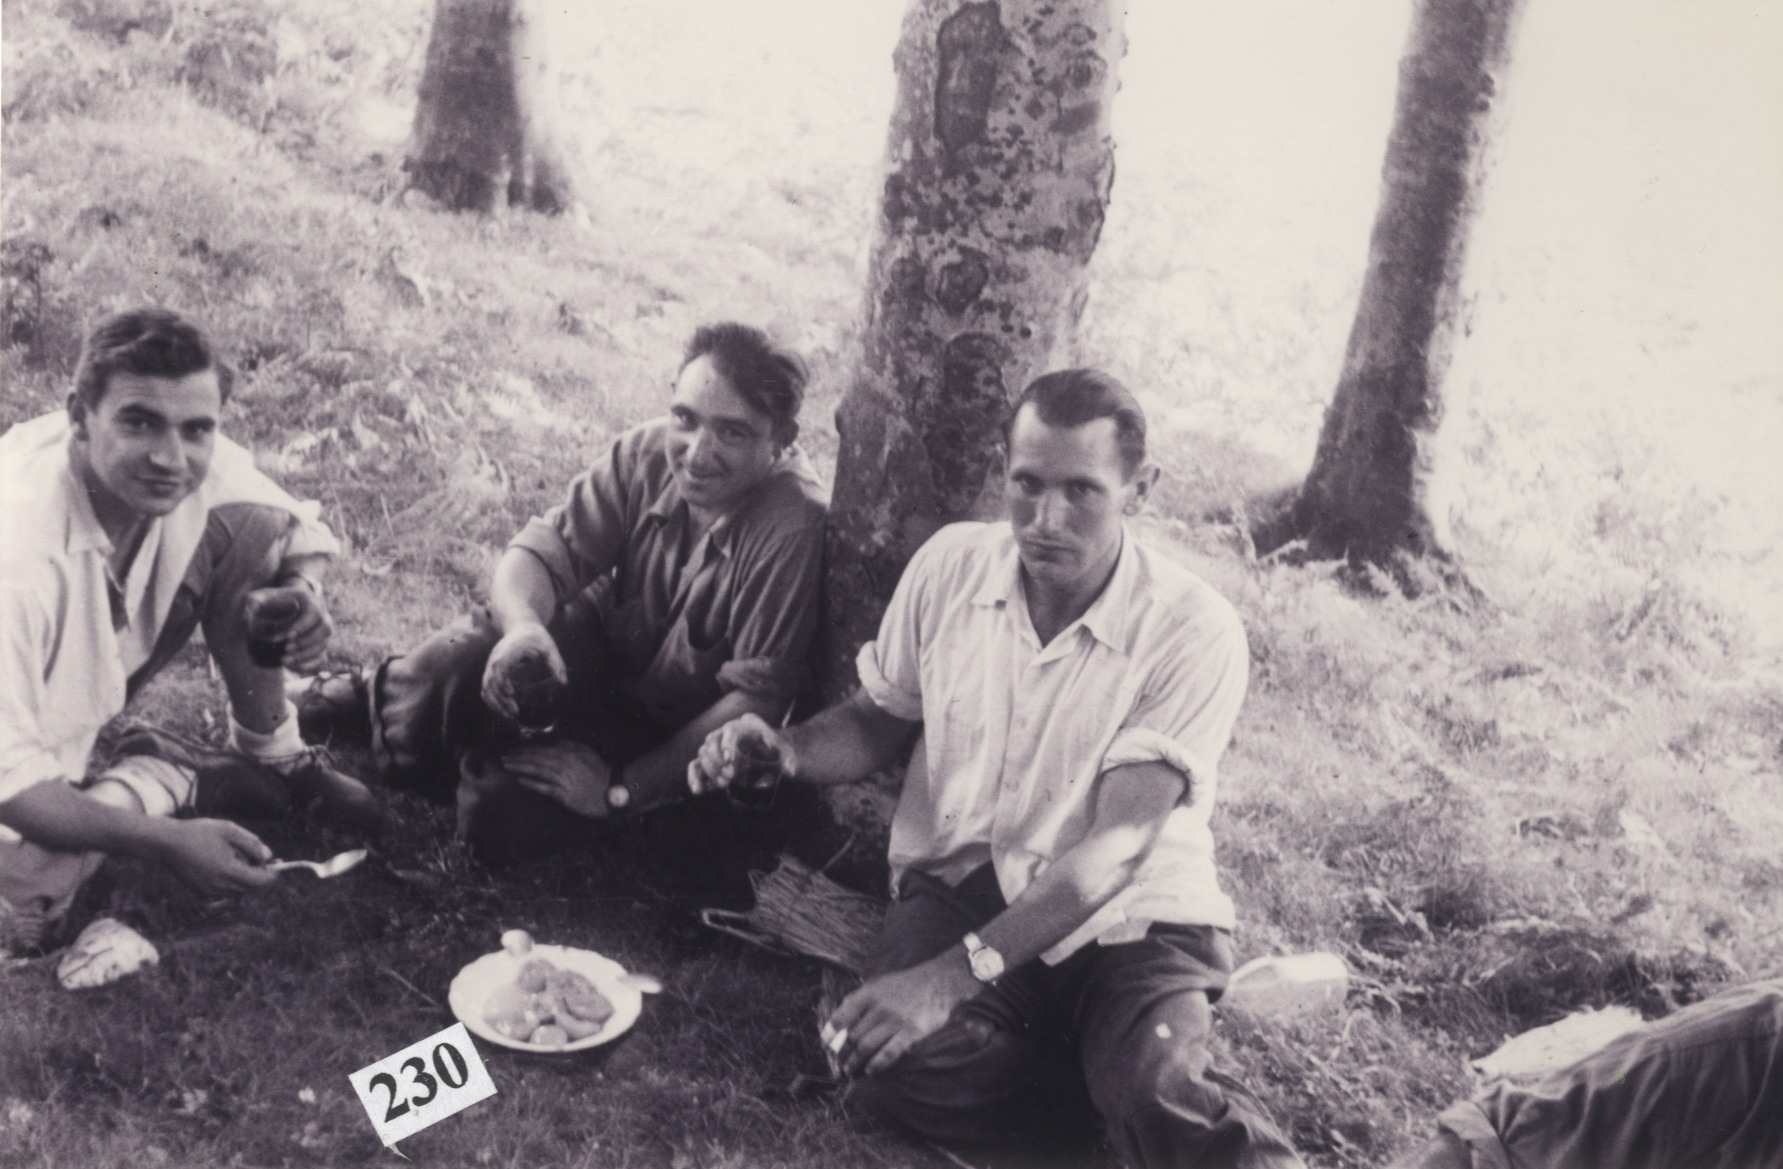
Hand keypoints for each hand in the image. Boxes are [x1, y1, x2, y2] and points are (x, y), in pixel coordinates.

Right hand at [159, 819, 275, 894]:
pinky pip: (224, 890)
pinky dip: (231, 881)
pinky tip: (224, 863)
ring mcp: (208, 891)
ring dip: (245, 878)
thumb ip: (252, 844)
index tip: (279, 865)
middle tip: (262, 859)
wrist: (167, 842)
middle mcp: (219, 886)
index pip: (259, 881)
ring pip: (238, 890)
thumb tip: (268, 857)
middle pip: (251, 888)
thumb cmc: (199, 832)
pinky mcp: (200, 891)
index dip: (272, 874)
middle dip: (260, 875)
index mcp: (228, 871)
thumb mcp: (230, 831)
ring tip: (238, 857)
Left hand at [241, 584, 332, 673]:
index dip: (303, 626)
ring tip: (284, 660)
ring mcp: (321, 630)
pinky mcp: (319, 643)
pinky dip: (310, 663)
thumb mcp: (260, 597)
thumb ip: (252, 603)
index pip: (314, 613)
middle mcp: (321, 614)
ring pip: (323, 644)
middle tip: (286, 648)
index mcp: (310, 601)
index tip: (287, 636)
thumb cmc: (270, 600)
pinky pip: (322, 656)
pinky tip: (293, 667)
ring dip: (306, 655)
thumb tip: (244, 618)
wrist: (284, 604)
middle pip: (325, 629)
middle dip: (306, 642)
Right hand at [481, 624, 566, 722]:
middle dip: (500, 699)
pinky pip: (486, 688)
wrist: (521, 627)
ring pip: (486, 687)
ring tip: (510, 717)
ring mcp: (492, 665)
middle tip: (515, 713)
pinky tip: (503, 711)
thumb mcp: (549, 646)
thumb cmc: (536, 637)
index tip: (511, 693)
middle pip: (490, 681)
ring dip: (495, 704)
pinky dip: (492, 701)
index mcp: (509, 650)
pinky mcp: (492, 672)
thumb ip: (556, 663)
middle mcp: (496, 658)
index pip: (499, 666)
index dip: (501, 680)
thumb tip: (564, 683)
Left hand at [502, 741, 612, 817]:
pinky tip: (520, 781)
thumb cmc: (600, 772)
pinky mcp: (565, 795)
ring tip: (507, 766)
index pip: (543, 750)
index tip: (513, 750)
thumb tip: (556, 742)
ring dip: (521, 767)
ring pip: (538, 771)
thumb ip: (570, 745)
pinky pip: (545, 788)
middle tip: (504, 758)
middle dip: (519, 757)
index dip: (526, 750)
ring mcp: (564, 780)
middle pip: (537, 759)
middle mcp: (565, 764)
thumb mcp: (587, 752)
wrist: (612, 792)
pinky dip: (532, 784)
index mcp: (570, 753)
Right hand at [688, 714, 796, 795]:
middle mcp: (726, 732)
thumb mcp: (785, 753)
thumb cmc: (777, 750)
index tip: (730, 760)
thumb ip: (788, 760)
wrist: (770, 755)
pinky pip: (695, 766)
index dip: (727, 742)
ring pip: (703, 753)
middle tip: (730, 777)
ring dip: (710, 770)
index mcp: (744, 726)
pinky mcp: (710, 761)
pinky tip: (698, 791)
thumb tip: (790, 772)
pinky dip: (694, 777)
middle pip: (712, 742)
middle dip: (717, 761)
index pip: (731, 729)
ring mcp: (716, 746)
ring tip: (724, 784)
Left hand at [821, 949, 981, 1076]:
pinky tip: (871, 1071)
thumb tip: (841, 1023)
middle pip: (853, 1036)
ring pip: (866, 1047)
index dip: (830, 1032)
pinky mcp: (911, 1033)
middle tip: (840, 1063)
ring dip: (855, 1063)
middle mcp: (879, 1007)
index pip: (842, 1015)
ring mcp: (896, 1020)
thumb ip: (861, 1001)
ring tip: (851, 1071)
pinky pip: (889, 1053)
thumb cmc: (906, 984)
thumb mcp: (880, 984)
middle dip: (843, 1053)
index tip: (825, 1045)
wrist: (940, 982)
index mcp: (869, 993)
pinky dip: (877, 1065)